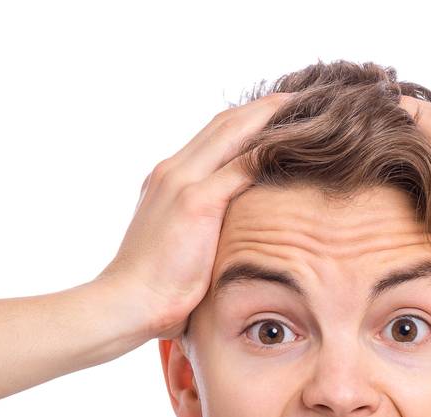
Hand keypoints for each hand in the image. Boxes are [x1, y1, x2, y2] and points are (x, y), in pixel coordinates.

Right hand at [95, 92, 293, 342]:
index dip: (243, 122)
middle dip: (261, 109)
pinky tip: (296, 146)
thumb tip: (223, 243)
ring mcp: (183, 182)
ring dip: (269, 118)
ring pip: (233, 133)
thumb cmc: (152, 291)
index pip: (210, 138)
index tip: (274, 116)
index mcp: (166, 182)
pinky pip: (241, 165)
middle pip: (223, 124)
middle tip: (299, 99)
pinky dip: (269, 150)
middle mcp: (172, 172)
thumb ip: (198, 232)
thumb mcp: (176, 249)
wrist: (126, 304)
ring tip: (304, 110)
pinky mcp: (196, 201)